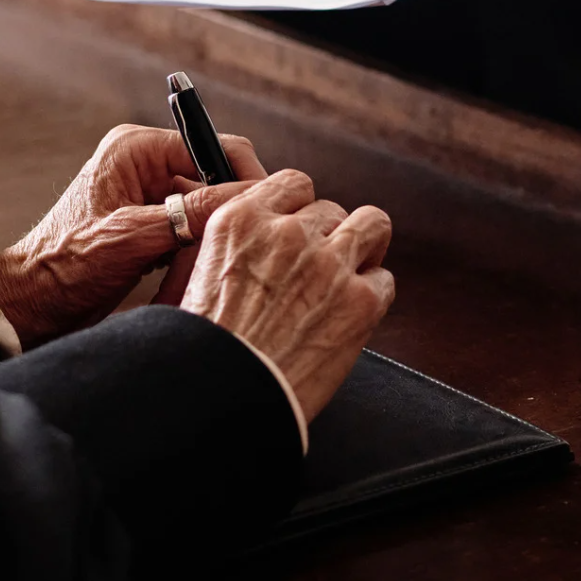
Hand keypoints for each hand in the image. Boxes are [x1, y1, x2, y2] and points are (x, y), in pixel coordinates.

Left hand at [0, 123, 266, 348]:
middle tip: (243, 246)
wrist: (29, 305)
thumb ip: (191, 215)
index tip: (266, 214)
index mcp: (137, 149)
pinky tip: (195, 273)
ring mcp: (151, 196)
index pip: (216, 147)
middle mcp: (147, 164)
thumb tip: (251, 198)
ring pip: (210, 208)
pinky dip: (200, 251)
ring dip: (215, 236)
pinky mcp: (153, 225)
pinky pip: (195, 230)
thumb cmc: (64, 267)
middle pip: (217, 178)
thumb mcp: (132, 238)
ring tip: (213, 264)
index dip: (246, 178)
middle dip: (230, 212)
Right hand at [179, 170, 394, 418]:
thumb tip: (261, 239)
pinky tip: (351, 317)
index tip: (302, 224)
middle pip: (331, 209)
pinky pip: (385, 280)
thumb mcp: (195, 278)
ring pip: (372, 225)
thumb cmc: (207, 350)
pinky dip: (373, 296)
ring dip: (366, 246)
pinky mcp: (361, 300)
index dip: (301, 207)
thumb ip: (236, 246)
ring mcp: (329, 263)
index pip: (293, 183)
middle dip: (328, 236)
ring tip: (357, 270)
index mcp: (240, 221)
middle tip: (321, 269)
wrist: (223, 397)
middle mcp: (287, 233)